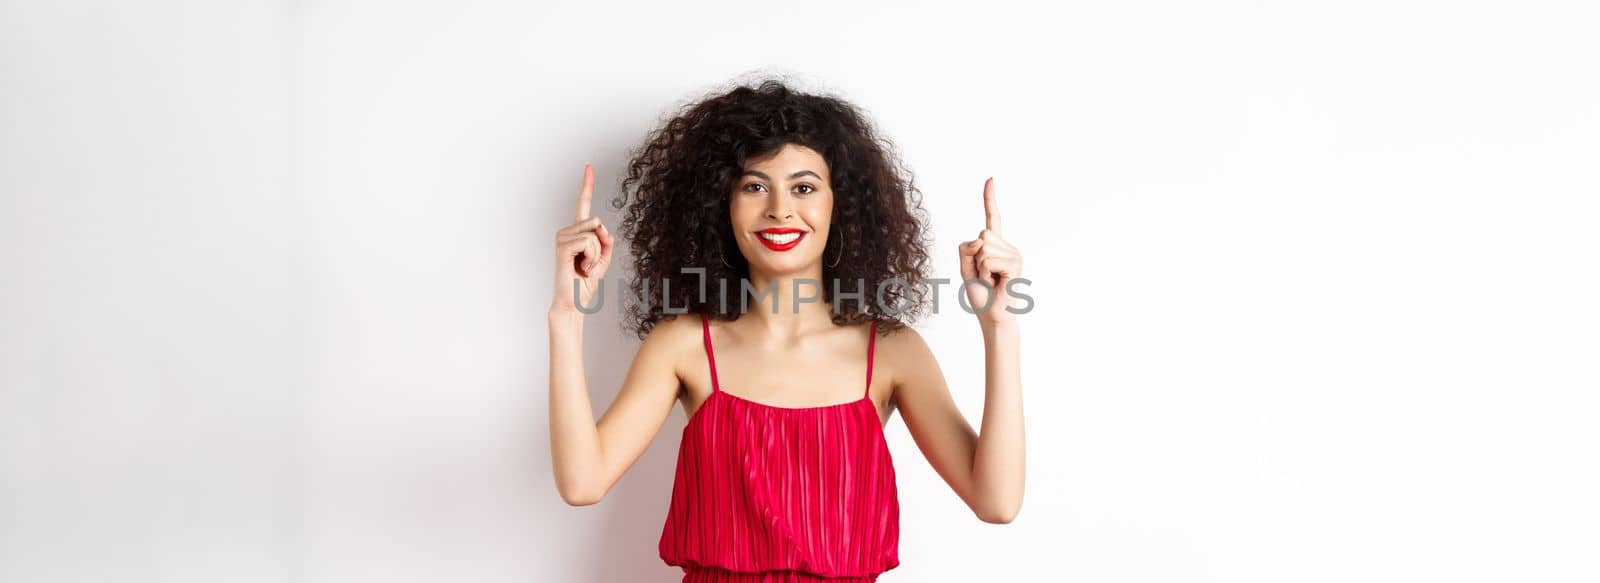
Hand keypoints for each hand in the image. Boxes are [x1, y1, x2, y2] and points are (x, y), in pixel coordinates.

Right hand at [551, 163, 614, 314]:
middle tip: (591, 263)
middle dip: (602, 244)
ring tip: (586, 267)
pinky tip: (583, 269)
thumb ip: (606, 241)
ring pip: (594, 233)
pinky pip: (588, 242)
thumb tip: (602, 228)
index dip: (587, 185)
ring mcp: (562, 238)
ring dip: (596, 254)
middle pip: (597, 222)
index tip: (589, 166)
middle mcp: (567, 231)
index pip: (583, 204)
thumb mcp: (604, 259)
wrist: (575, 301)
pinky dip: (592, 257)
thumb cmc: (586, 282)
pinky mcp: (562, 247)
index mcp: (577, 232)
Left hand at [958, 177, 1022, 324]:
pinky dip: (986, 273)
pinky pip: (989, 259)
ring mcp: (1014, 253)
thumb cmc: (980, 294)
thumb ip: (966, 248)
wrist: (992, 315)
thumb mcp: (964, 267)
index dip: (990, 199)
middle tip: (984, 275)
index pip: (992, 217)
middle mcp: (1007, 246)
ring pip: (984, 247)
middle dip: (975, 257)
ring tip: (990, 280)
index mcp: (995, 245)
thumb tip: (982, 238)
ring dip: (980, 268)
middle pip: (981, 234)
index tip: (990, 179)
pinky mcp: (1016, 263)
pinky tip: (996, 283)